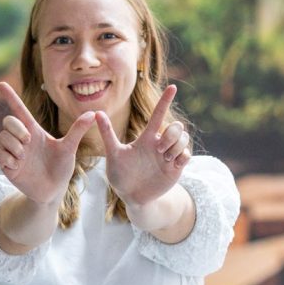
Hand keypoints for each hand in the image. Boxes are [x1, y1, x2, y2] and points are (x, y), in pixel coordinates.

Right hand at [0, 81, 95, 205]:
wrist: (52, 191)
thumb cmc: (61, 169)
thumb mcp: (69, 148)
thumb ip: (78, 130)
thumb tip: (93, 113)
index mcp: (34, 131)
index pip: (20, 110)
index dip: (11, 97)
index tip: (1, 84)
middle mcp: (22, 139)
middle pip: (8, 121)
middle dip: (16, 129)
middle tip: (29, 141)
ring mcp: (13, 151)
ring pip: (2, 137)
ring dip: (14, 146)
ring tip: (25, 157)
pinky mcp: (7, 164)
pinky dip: (9, 158)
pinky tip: (19, 166)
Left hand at [94, 84, 191, 208]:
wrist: (131, 196)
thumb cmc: (120, 175)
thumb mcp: (114, 154)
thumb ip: (107, 133)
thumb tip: (97, 113)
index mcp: (146, 138)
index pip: (158, 114)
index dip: (165, 101)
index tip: (172, 87)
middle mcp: (160, 144)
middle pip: (176, 126)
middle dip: (171, 134)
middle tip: (159, 148)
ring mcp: (169, 156)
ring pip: (184, 138)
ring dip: (176, 146)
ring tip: (164, 157)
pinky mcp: (176, 168)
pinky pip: (187, 155)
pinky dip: (182, 156)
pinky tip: (172, 163)